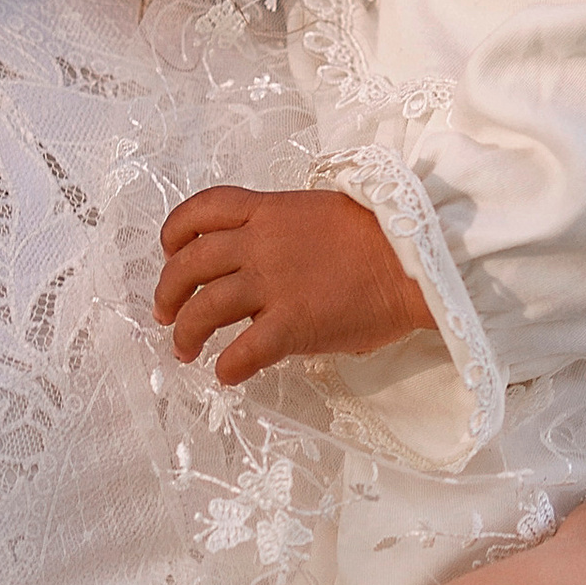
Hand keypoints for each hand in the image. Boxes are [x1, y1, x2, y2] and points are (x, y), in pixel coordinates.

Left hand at [154, 185, 437, 385]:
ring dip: (185, 332)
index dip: (175, 231)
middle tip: (164, 313)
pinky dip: (228, 367)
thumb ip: (287, 230)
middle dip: (167, 290)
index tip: (169, 250)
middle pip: (189, 263)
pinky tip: (227, 375)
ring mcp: (274, 284)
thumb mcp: (324, 213)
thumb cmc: (387, 237)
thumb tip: (270, 257)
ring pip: (204, 308)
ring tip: (184, 349)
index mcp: (270, 211)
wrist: (421, 261)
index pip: (203, 209)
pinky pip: (243, 351)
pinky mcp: (292, 324)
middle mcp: (262, 244)